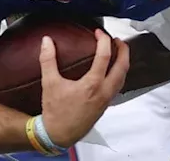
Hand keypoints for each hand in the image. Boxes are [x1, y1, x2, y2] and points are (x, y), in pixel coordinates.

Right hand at [39, 30, 129, 147]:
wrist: (59, 135)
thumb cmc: (55, 112)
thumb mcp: (49, 84)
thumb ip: (48, 60)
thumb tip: (46, 42)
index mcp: (92, 84)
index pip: (105, 56)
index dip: (104, 40)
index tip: (99, 33)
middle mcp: (104, 91)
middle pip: (122, 66)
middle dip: (123, 50)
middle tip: (117, 40)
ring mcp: (107, 99)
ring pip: (123, 77)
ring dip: (123, 62)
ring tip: (118, 53)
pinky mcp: (105, 105)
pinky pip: (118, 87)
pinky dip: (119, 75)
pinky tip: (112, 73)